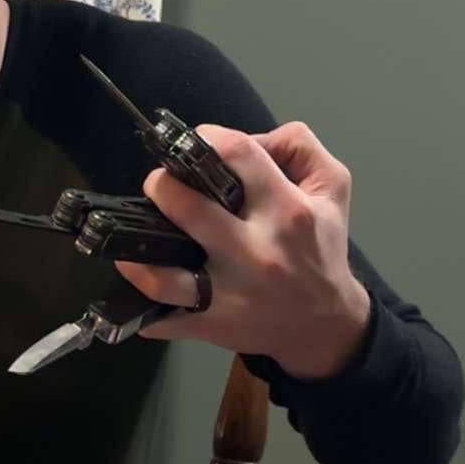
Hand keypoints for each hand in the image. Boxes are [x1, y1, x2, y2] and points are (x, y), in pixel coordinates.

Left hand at [113, 121, 372, 379]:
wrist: (326, 324)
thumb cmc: (322, 250)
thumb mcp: (332, 189)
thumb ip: (299, 148)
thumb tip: (253, 137)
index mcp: (286, 211)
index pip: (237, 154)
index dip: (205, 138)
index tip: (192, 144)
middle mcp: (254, 251)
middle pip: (187, 208)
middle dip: (161, 186)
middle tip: (159, 185)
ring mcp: (228, 294)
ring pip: (162, 275)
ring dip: (134, 251)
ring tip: (132, 233)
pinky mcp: (211, 325)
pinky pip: (161, 318)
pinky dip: (139, 305)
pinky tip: (137, 282)